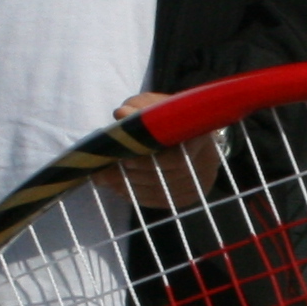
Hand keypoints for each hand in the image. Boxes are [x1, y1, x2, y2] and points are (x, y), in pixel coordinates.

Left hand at [107, 90, 223, 208]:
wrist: (195, 134)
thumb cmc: (170, 117)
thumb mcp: (156, 105)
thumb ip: (139, 108)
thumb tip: (120, 114)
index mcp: (201, 137)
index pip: (175, 159)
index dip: (147, 161)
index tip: (123, 157)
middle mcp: (205, 164)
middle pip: (163, 178)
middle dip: (128, 176)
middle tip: (101, 172)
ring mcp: (198, 184)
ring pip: (158, 192)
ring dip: (127, 187)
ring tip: (104, 178)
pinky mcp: (188, 197)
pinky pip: (158, 201)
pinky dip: (135, 195)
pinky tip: (118, 186)